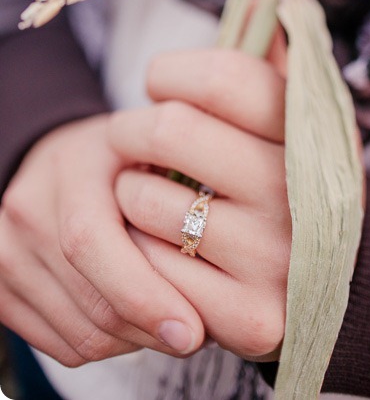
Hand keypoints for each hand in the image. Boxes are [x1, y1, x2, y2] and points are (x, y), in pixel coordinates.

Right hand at [0, 115, 204, 366]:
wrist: (61, 160)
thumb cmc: (123, 158)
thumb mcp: (157, 149)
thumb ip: (181, 186)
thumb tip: (221, 256)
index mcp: (71, 168)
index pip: (90, 242)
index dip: (142, 294)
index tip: (193, 330)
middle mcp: (27, 209)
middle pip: (90, 302)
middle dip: (150, 329)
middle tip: (196, 332)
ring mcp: (7, 251)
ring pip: (81, 334)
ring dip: (134, 340)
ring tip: (170, 318)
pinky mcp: (2, 289)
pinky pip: (62, 345)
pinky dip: (106, 345)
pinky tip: (133, 318)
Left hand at [112, 48, 290, 361]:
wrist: (331, 273)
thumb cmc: (295, 178)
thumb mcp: (301, 117)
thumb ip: (279, 60)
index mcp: (311, 132)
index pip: (221, 77)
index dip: (172, 71)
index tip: (160, 83)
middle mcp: (298, 193)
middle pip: (170, 130)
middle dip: (132, 128)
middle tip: (135, 137)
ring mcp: (276, 259)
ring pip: (147, 199)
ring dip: (133, 190)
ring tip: (154, 194)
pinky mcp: (251, 317)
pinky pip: (148, 264)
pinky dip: (139, 245)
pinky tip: (163, 241)